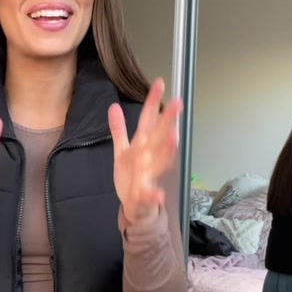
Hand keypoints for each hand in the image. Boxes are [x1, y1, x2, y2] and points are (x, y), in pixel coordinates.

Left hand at [108, 78, 181, 225]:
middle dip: (168, 120)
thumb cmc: (132, 177)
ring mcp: (149, 175)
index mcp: (142, 145)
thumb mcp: (122, 151)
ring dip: (167, 150)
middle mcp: (148, 157)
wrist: (136, 208)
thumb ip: (119, 129)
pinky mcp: (145, 194)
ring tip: (174, 137)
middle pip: (158, 136)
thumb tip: (113, 106)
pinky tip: (160, 194)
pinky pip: (150, 194)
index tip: (160, 83)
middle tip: (178, 102)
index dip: (153, 101)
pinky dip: (155, 195)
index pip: (148, 120)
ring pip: (160, 161)